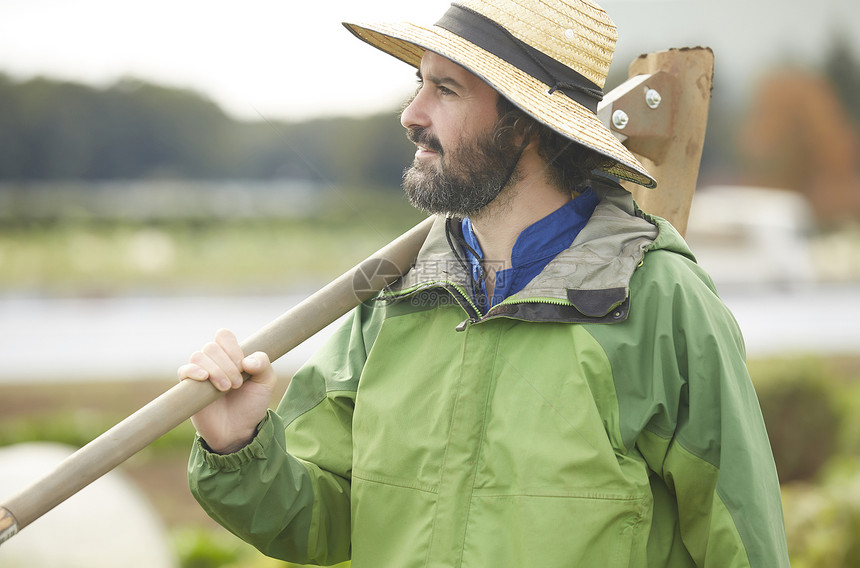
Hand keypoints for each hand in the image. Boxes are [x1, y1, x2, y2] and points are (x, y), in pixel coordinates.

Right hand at [178, 328, 276, 453]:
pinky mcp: (188, 388)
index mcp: (230, 355)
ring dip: (215, 370)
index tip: (243, 366)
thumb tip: (247, 360)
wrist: (239, 430)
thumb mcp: (266, 383)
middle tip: (237, 384)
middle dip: (227, 365)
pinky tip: (204, 378)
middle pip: (211, 347)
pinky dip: (193, 371)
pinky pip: (184, 370)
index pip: (223, 336)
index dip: (232, 347)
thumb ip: (263, 364)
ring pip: (198, 356)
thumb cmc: (251, 404)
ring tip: (226, 388)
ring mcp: (200, 373)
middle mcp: (213, 361)